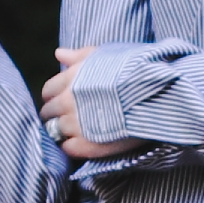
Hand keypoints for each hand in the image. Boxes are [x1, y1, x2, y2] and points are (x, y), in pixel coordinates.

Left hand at [40, 42, 144, 163]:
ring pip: (55, 131)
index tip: (64, 101)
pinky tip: (83, 143)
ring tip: (78, 132)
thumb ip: (79, 56)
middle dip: (56, 114)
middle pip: (49, 112)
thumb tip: (59, 53)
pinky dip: (71, 147)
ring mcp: (75, 124)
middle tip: (71, 118)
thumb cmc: (134, 71)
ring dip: (63, 132)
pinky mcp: (86, 144)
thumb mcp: (105, 55)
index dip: (55, 96)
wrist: (155, 94)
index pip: (48, 90)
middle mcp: (68, 101)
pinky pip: (67, 149)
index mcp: (71, 78)